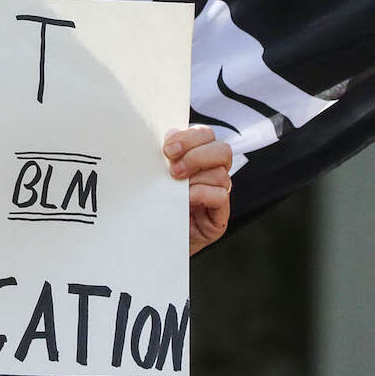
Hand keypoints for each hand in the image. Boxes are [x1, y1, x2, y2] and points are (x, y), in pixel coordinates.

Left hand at [163, 126, 231, 255]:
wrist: (152, 240)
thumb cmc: (153, 206)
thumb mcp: (154, 177)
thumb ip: (162, 157)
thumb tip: (162, 136)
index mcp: (197, 158)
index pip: (206, 135)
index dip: (189, 137)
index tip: (167, 149)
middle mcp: (211, 174)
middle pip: (222, 149)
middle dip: (196, 155)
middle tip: (173, 169)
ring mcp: (218, 194)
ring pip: (220, 172)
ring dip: (195, 176)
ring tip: (175, 186)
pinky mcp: (219, 215)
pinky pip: (220, 195)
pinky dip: (201, 193)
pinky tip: (185, 199)